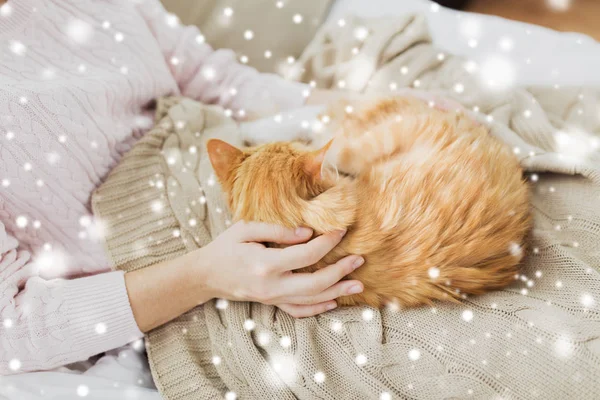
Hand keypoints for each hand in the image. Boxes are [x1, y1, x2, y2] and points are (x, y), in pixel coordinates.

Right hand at [195, 221, 363, 317]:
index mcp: (266, 264)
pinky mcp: (271, 304)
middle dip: (341, 271)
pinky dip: (318, 308)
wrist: (205, 275)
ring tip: (358, 285)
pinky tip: (334, 301)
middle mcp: (272, 286)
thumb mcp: (245, 230)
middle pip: (315, 282)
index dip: (327, 243)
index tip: (341, 231)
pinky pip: (299, 311)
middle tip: (359, 260)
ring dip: (337, 292)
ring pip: (311, 299)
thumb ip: (277, 231)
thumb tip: (307, 233)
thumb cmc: (225, 248)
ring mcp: (272, 299)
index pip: (306, 254)